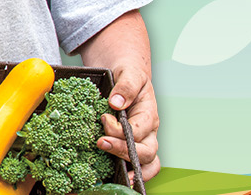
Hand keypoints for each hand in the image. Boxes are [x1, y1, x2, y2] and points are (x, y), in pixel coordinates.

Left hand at [96, 61, 159, 182]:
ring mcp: (141, 142)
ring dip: (133, 169)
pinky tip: (116, 176)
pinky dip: (131, 174)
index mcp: (149, 114)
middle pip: (146, 152)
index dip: (121, 130)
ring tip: (120, 175)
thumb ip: (126, 86)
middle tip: (101, 143)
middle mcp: (148, 132)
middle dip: (124, 151)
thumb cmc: (129, 76)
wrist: (125, 77)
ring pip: (147, 164)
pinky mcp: (130, 147)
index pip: (139, 130)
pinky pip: (138, 167)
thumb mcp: (129, 73)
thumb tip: (116, 102)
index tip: (104, 119)